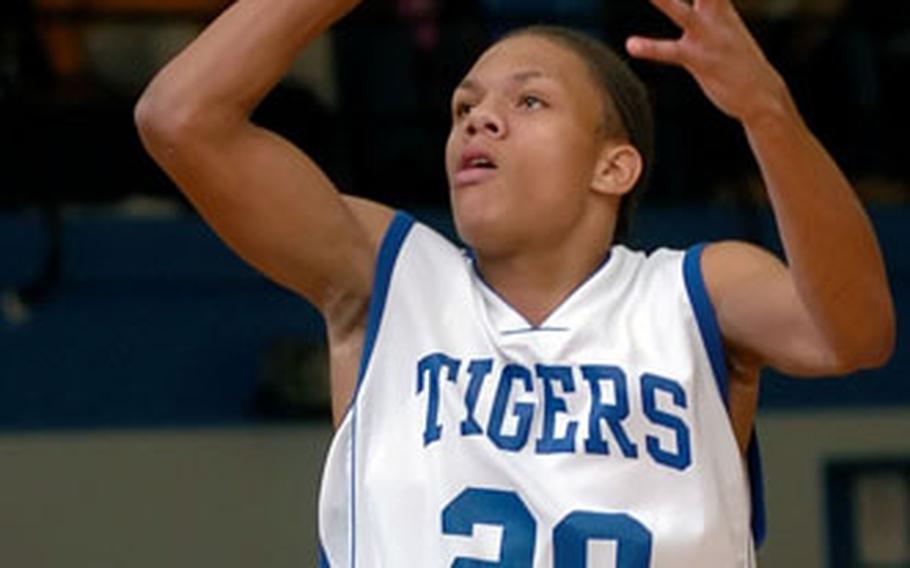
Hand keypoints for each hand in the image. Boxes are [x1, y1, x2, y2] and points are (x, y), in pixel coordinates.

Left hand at [626, 0, 787, 124]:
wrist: (763, 96)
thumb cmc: (739, 62)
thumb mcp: (726, 28)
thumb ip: (711, 8)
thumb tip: (703, 2)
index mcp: (721, 6)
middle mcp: (716, 15)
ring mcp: (708, 37)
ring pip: (680, 11)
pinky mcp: (700, 60)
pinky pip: (671, 52)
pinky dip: (651, 48)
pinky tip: (631, 44)